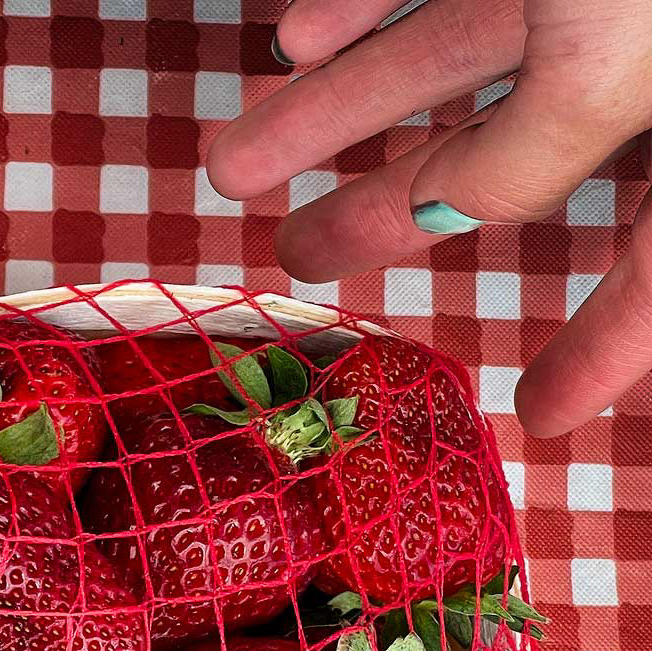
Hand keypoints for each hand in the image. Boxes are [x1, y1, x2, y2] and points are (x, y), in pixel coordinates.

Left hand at [206, 0, 651, 437]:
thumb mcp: (607, 75)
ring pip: (449, 57)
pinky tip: (294, 42)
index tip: (541, 417)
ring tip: (233, 164)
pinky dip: (366, 5)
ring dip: (333, 110)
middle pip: (506, 157)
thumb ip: (530, 160)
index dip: (605, 348)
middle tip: (296, 260)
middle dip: (386, 213)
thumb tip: (460, 209)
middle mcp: (643, 57)